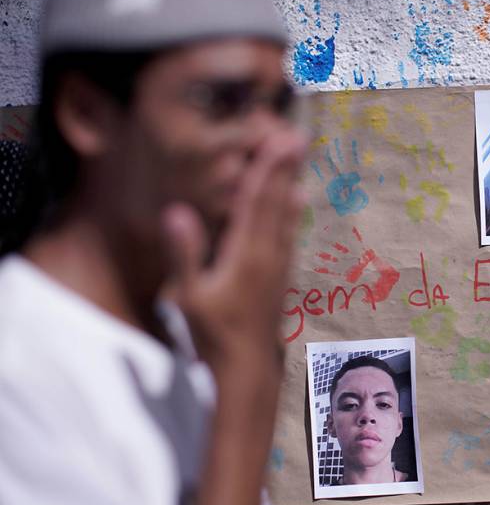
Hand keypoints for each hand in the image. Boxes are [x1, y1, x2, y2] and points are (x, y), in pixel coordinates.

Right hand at [162, 130, 306, 376]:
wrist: (246, 369)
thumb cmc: (212, 334)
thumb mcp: (189, 297)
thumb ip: (185, 253)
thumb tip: (176, 211)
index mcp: (246, 254)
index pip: (257, 201)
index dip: (266, 168)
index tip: (276, 140)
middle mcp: (269, 254)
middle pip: (278, 202)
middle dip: (284, 167)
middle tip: (296, 136)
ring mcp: (278, 265)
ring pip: (288, 215)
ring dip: (290, 182)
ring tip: (298, 157)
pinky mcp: (280, 275)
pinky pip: (289, 232)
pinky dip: (292, 209)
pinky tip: (297, 200)